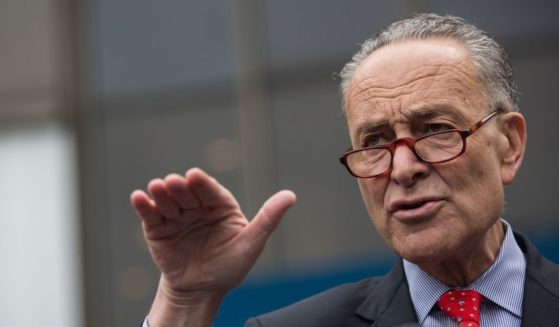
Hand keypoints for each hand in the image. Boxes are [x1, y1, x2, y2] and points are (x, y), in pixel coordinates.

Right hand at [130, 168, 295, 325]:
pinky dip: (144, 206)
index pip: (212, 191)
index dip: (203, 184)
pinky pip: (151, 215)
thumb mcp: (251, 244)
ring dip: (161, 193)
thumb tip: (291, 195)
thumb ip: (269, 218)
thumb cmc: (229, 266)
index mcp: (221, 206)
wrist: (201, 290)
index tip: (195, 176)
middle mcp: (198, 207)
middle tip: (173, 182)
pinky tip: (139, 197)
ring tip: (156, 188)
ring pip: (168, 201)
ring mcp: (177, 216)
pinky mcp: (158, 228)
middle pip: (188, 193)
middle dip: (180, 187)